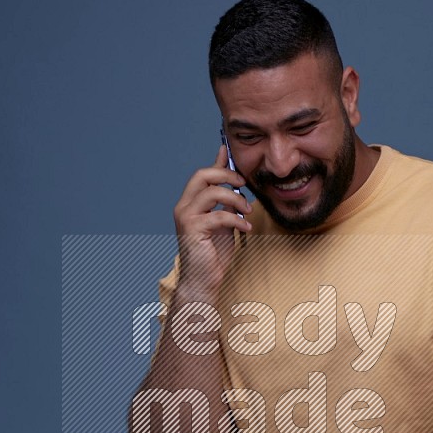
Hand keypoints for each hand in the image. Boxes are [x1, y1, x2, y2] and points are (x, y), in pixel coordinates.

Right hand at [173, 146, 251, 299]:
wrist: (202, 281)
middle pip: (202, 175)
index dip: (217, 162)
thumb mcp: (223, 224)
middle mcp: (184, 207)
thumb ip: (227, 205)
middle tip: (244, 184)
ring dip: (235, 198)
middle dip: (226, 174)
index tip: (228, 151)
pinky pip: (219, 215)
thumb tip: (237, 188)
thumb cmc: (212, 255)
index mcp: (190, 203)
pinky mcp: (193, 229)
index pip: (202, 175)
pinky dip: (237, 220)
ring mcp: (186, 217)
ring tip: (248, 211)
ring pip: (212, 192)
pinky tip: (246, 228)